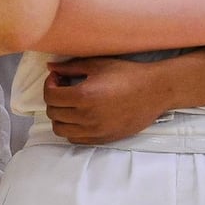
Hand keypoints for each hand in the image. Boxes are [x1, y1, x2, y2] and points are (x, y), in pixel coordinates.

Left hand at [43, 56, 172, 145]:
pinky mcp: (103, 139)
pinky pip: (75, 139)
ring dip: (59, 116)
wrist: (154, 91)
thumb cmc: (127, 74)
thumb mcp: (98, 65)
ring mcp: (95, 131)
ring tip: (69, 104)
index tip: (57, 78)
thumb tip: (50, 68)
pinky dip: (71, 129)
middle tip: (63, 88)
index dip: (49, 84)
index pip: (50, 96)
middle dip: (53, 99)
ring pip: (60, 130)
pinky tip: (80, 116)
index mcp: (83, 96)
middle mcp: (86, 116)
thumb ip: (70, 67)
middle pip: (53, 113)